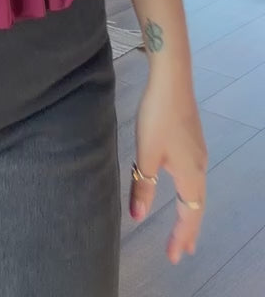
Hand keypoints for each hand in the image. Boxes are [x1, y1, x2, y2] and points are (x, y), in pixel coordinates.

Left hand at [130, 74, 207, 264]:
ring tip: (182, 227)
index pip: (188, 215)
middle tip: (182, 250)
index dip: (180, 236)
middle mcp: (199, 167)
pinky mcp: (192, 141)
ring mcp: (198, 153)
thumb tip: (137, 217)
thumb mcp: (146, 154)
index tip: (173, 257)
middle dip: (188, 229)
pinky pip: (193, 178)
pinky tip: (181, 190)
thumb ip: (142, 185)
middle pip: (196, 206)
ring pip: (196, 192)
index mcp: (190, 175)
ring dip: (189, 212)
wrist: (172, 80)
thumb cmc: (158, 118)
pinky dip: (188, 194)